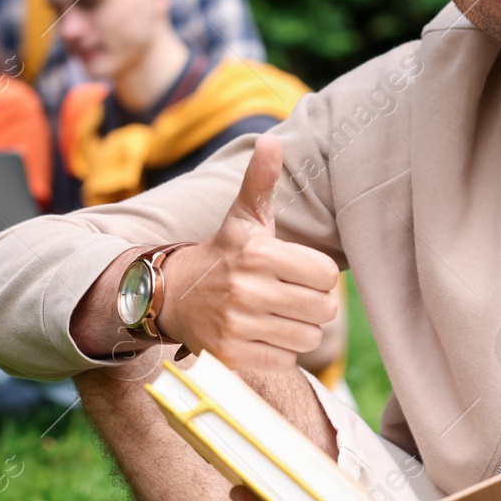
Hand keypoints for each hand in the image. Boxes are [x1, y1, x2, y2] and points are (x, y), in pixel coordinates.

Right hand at [156, 135, 339, 371]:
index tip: (296, 270)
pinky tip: (261, 333)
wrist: (173, 295)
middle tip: (289, 295)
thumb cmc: (224, 254)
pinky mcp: (232, 356)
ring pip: (308, 338)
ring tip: (275, 314)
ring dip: (298, 329)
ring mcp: (237, 326)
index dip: (318, 274)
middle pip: (323, 309)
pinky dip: (280, 351)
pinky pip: (286, 360)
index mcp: (257, 254)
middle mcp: (246, 291)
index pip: (326, 275)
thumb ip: (261, 180)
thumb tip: (272, 140)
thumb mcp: (243, 217)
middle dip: (312, 303)